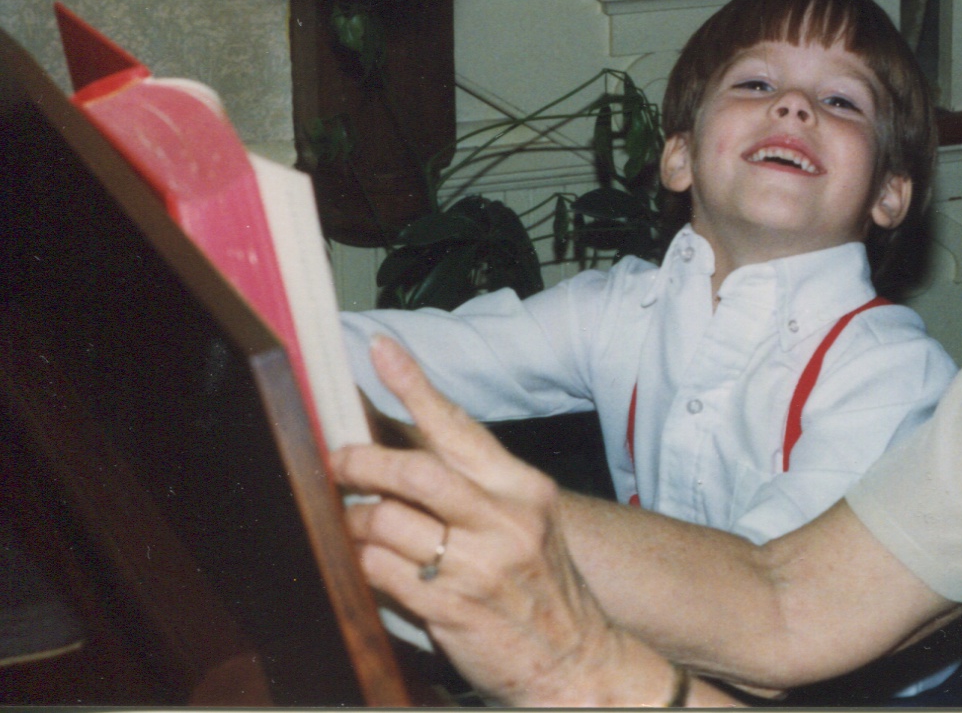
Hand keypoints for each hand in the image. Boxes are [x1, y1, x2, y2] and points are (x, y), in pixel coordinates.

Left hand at [332, 337, 676, 705]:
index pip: (459, 426)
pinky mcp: (453, 608)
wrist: (576, 659)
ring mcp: (480, 565)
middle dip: (361, 461)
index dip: (415, 385)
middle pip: (413, 470)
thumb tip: (407, 445)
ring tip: (352, 525)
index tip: (381, 350)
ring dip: (353, 521)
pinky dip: (362, 563)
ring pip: (386, 520)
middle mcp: (505, 520)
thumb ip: (474, 485)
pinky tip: (366, 564)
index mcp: (522, 488)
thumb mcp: (525, 522)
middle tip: (338, 462)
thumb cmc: (540, 585)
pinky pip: (382, 571)